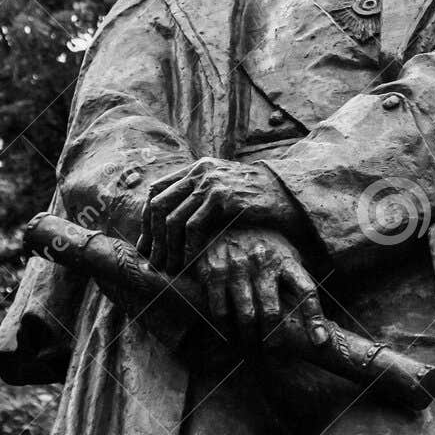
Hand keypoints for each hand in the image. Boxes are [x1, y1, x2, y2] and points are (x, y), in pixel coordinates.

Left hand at [138, 157, 293, 274]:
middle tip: (153, 260)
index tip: (147, 244)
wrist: (288, 195)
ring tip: (170, 266)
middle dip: (152, 236)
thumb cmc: (256, 200)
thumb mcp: (224, 191)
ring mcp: (210, 183)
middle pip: (158, 204)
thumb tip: (170, 222)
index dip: (146, 219)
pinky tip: (189, 261)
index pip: (156, 190)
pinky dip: (187, 247)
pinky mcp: (222, 198)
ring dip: (168, 247)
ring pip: (172, 218)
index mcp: (196, 167)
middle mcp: (200, 171)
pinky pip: (193, 226)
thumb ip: (199, 197)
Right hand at [192, 226, 330, 352]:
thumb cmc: (266, 246)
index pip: (306, 291)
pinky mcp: (214, 271)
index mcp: (287, 260)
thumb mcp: (288, 256)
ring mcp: (237, 267)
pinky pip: (220, 308)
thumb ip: (298, 282)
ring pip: (245, 314)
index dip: (315, 318)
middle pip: (272, 311)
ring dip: (249, 337)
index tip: (320, 341)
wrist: (229, 219)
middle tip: (273, 353)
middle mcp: (263, 262)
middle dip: (274, 338)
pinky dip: (225, 327)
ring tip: (251, 347)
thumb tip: (316, 318)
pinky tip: (229, 334)